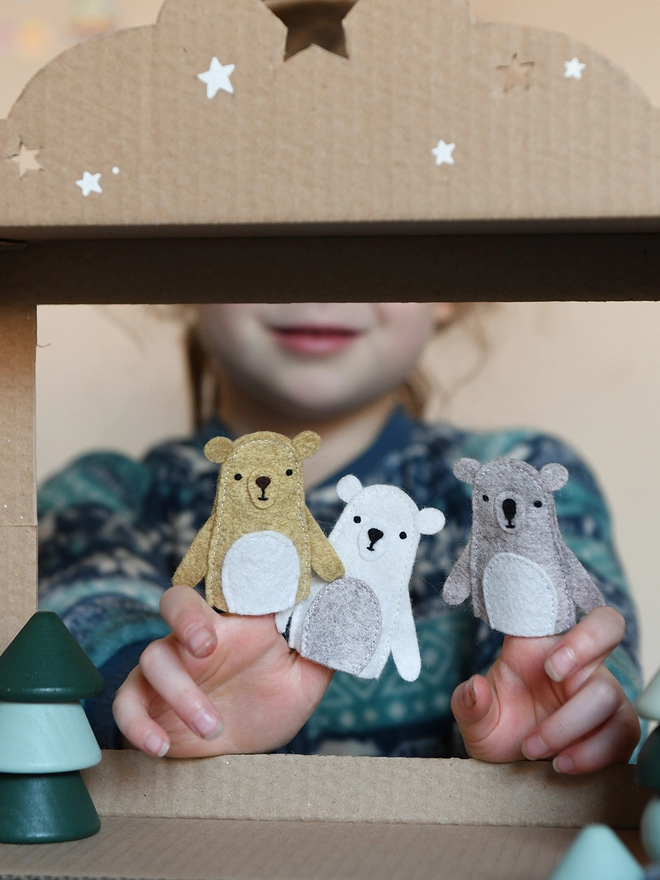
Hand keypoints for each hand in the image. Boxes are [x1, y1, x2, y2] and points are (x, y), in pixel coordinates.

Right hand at [113, 586, 332, 757]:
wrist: (244, 749)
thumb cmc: (272, 702)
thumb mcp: (305, 680)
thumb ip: (321, 648)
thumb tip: (349, 615)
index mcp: (237, 624)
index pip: (227, 587)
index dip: (235, 581)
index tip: (248, 601)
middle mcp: (199, 639)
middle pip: (175, 603)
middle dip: (185, 617)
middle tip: (204, 644)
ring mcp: (170, 668)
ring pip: (153, 658)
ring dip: (180, 693)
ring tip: (212, 726)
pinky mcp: (147, 703)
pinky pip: (126, 703)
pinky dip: (137, 724)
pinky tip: (161, 746)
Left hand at [451, 606, 640, 772]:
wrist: (511, 766)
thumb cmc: (498, 727)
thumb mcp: (474, 719)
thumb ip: (469, 703)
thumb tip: (474, 688)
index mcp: (540, 647)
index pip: (560, 610)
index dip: (563, 623)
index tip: (547, 662)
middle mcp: (576, 664)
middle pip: (608, 626)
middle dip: (586, 644)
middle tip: (553, 675)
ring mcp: (600, 694)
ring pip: (608, 693)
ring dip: (570, 725)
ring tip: (535, 749)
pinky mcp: (616, 729)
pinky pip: (622, 734)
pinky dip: (592, 753)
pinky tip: (562, 763)